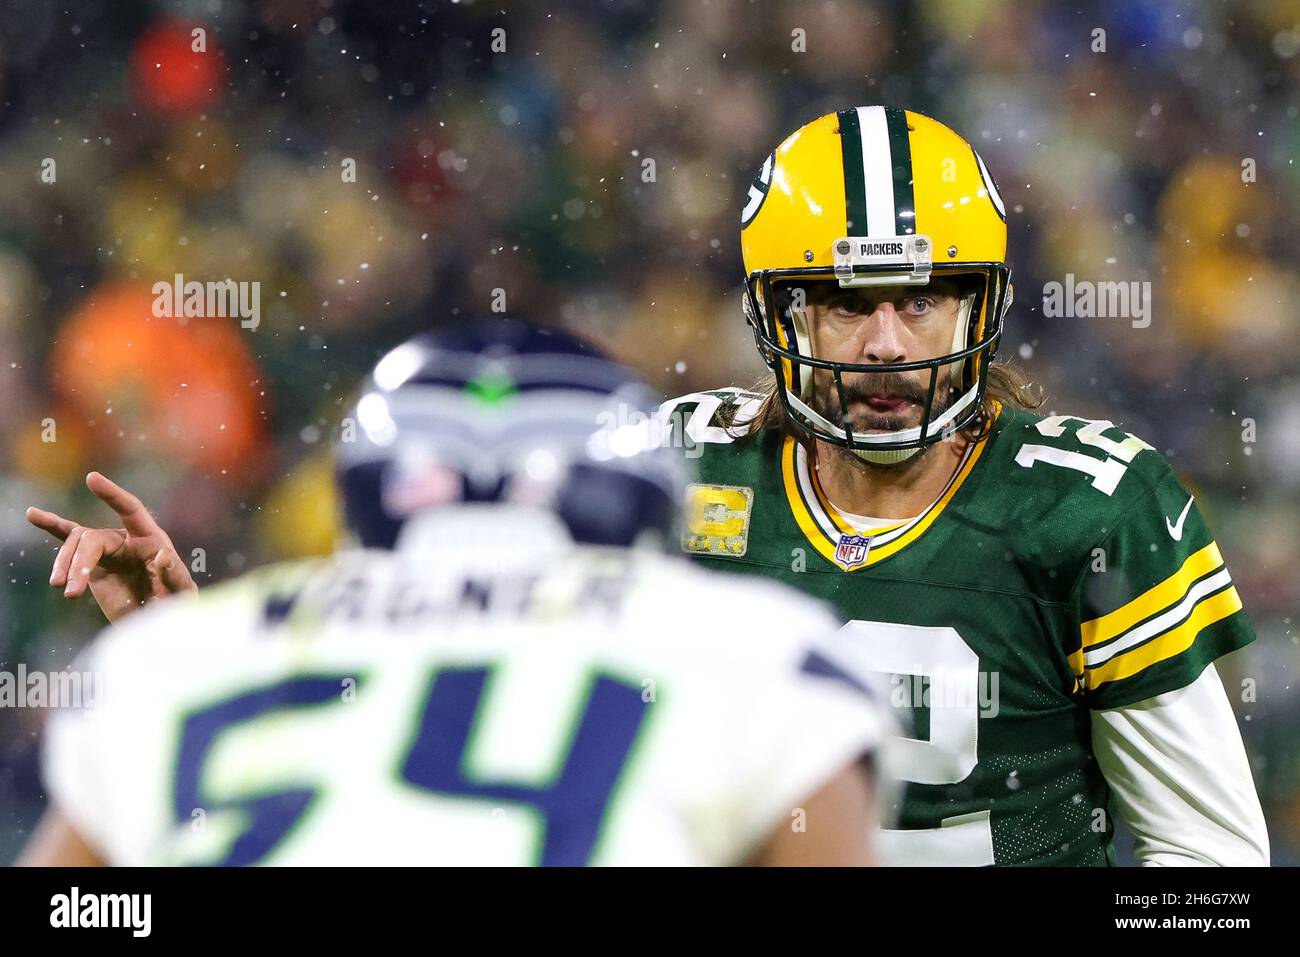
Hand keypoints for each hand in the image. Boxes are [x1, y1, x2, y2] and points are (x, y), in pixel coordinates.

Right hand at [26, 471, 196, 622]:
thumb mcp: (182, 593)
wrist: (157, 623)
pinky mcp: (93, 564)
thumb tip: (162, 555)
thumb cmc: (176, 605)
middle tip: (70, 592)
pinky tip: (32, 514)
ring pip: (77, 545)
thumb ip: (175, 574)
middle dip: (79, 563)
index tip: (91, 479)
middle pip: (93, 539)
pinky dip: (52, 527)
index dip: (113, 495)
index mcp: (151, 539)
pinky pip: (70, 542)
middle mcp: (127, 540)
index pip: (131, 509)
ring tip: (61, 588)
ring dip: (65, 565)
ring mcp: (108, 551)